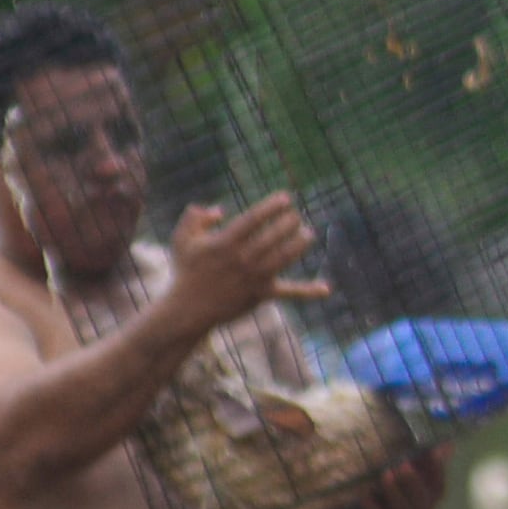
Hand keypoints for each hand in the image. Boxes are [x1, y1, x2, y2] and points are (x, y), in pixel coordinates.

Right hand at [152, 189, 332, 333]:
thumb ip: (195, 217)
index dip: (271, 207)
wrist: (188, 309)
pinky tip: (325, 289)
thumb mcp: (182, 239)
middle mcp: (241, 259)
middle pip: (272, 237)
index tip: (286, 199)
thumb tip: (220, 211)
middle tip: (296, 216)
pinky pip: (288, 292)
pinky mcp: (261, 295)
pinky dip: (308, 291)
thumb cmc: (186, 271)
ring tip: (308, 234)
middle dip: (288, 224)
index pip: (253, 220)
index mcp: (224, 243)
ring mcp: (253, 278)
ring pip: (283, 258)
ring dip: (298, 245)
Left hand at [294, 448, 450, 508]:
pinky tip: (365, 497)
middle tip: (403, 464)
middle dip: (414, 482)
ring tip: (385, 474)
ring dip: (396, 493)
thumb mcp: (401, 480)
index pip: (438, 487)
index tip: (430, 452)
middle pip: (425, 501)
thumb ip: (420, 463)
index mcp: (427, 500)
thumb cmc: (383, 501)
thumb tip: (446, 443)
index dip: (436, 471)